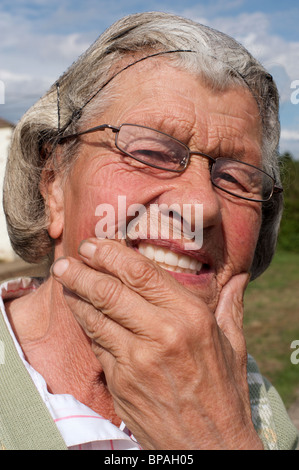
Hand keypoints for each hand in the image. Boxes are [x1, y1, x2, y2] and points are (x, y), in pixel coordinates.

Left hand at [52, 238, 262, 449]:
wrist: (210, 445)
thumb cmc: (223, 391)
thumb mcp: (233, 344)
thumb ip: (231, 305)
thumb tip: (240, 276)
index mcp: (191, 317)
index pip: (142, 272)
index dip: (112, 254)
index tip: (94, 244)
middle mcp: (162, 333)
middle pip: (110, 290)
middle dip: (82, 270)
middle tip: (67, 260)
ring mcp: (137, 359)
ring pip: (95, 316)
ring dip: (75, 295)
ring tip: (64, 280)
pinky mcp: (120, 381)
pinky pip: (96, 344)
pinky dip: (84, 324)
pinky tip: (79, 312)